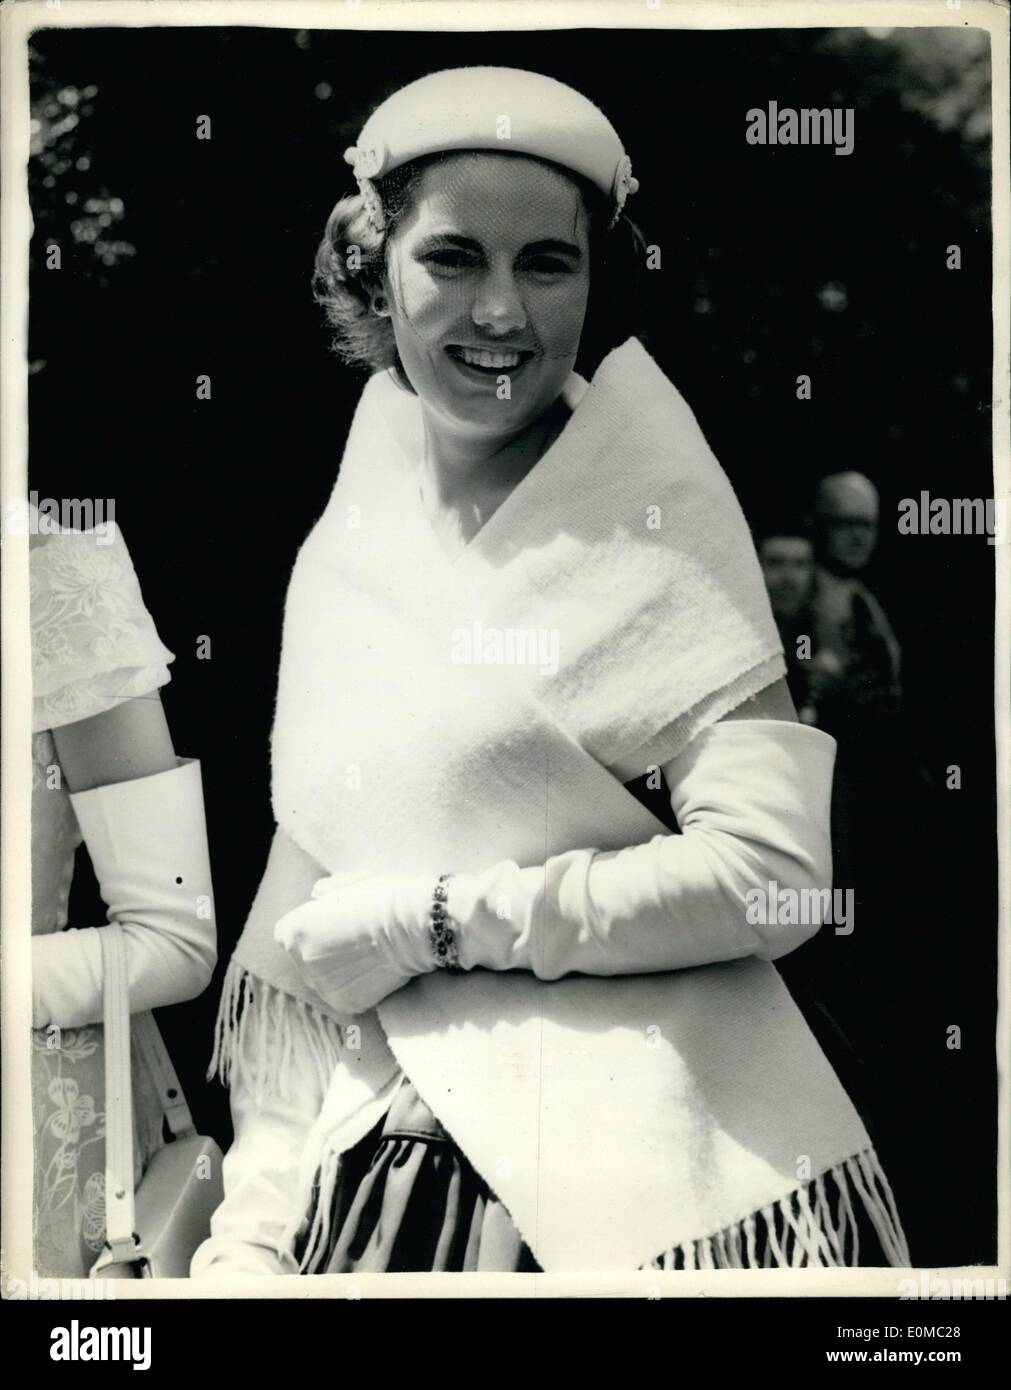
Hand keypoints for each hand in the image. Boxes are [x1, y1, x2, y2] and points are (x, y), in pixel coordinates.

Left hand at [273, 871, 435, 1015]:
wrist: (412, 926)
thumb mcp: (350, 883)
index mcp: (293, 931)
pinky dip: (359, 988)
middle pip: (305, 961)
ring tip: (368, 956)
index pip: (288, 936)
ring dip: (340, 973)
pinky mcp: (346, 1003)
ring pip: (325, 981)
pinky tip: (376, 971)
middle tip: (355, 941)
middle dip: (324, 953)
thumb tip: (316, 894)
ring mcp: (322, 986)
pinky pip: (346, 996)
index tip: (335, 925)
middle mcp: (301, 962)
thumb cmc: (382, 897)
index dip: (312, 929)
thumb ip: (326, 891)